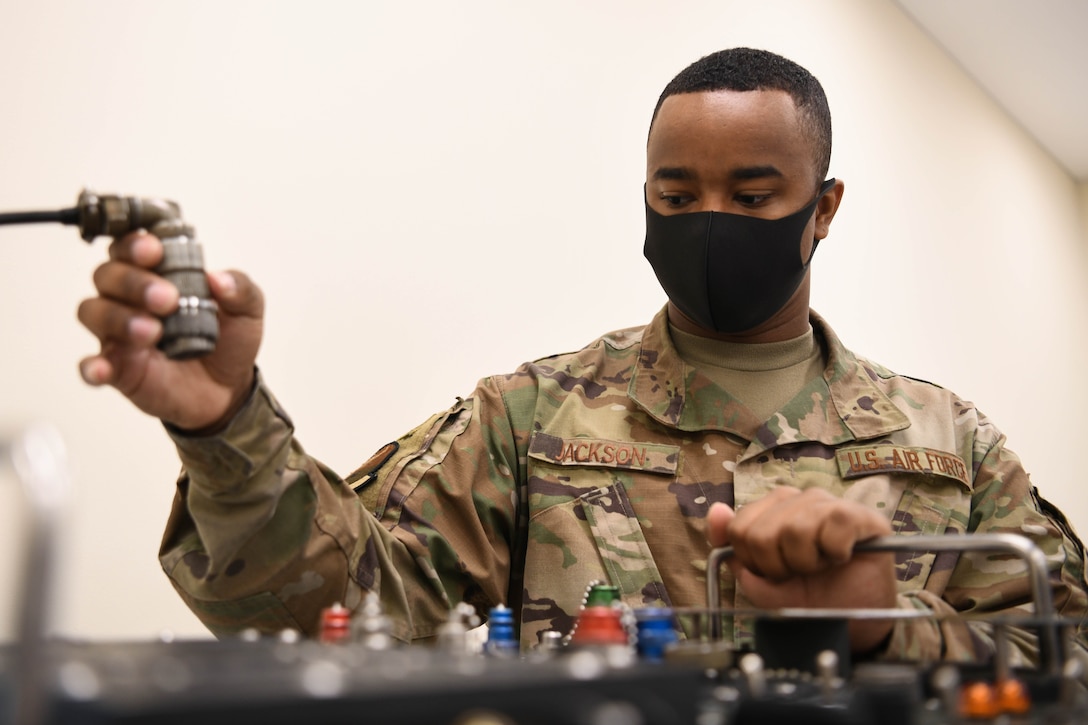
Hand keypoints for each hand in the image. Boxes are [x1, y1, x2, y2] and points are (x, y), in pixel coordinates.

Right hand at [77, 231, 262, 430]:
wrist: (229, 389)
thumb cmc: (228, 341)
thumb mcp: (247, 311)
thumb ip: (240, 290)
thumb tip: (220, 279)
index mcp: (157, 275)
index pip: (128, 248)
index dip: (134, 245)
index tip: (155, 251)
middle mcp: (129, 299)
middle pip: (107, 276)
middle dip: (133, 282)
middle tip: (168, 299)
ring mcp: (118, 334)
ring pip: (93, 312)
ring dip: (117, 317)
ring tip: (153, 331)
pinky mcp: (117, 369)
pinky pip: (90, 365)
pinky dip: (92, 366)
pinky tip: (102, 369)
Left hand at [708, 486, 896, 653]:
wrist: (850, 622)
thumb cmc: (808, 597)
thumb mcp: (760, 580)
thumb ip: (733, 549)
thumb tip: (716, 511)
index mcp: (772, 510)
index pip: (738, 528)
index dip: (753, 561)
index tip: (774, 573)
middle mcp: (798, 500)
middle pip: (761, 532)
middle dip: (778, 565)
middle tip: (799, 573)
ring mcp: (828, 503)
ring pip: (795, 530)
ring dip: (807, 562)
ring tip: (821, 566)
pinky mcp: (859, 514)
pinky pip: (832, 527)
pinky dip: (835, 553)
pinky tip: (842, 557)